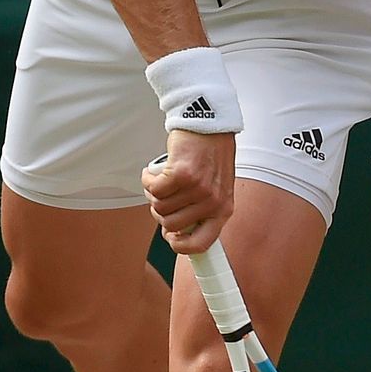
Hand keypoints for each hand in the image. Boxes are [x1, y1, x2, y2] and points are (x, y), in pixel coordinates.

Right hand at [141, 129, 236, 251]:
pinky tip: (153, 172)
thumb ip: (202, 210)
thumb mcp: (217, 188)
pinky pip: (153, 189)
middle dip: (160, 211)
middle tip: (163, 195)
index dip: (180, 246)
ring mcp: (197, 189)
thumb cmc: (210, 155)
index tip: (170, 237)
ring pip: (159, 207)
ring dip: (153, 193)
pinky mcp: (180, 174)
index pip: (201, 244)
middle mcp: (212, 202)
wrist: (209, 125)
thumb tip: (174, 232)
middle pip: (171, 225)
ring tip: (160, 179)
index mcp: (223, 210)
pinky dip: (147, 180)